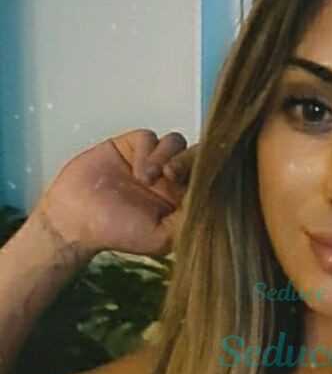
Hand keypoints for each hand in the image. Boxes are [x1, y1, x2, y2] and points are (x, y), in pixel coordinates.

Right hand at [32, 128, 197, 256]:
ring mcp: (151, 160)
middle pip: (196, 156)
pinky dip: (147, 151)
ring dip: (167, 156)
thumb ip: (188, 220)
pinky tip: (137, 172)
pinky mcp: (131, 145)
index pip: (207, 179)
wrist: (75, 218)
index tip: (204, 181)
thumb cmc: (117, 232)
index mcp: (182, 200)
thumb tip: (214, 202)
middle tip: (173, 175)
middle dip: (189, 162)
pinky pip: (150, 137)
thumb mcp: (161, 237)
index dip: (210, 176)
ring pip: (176, 143)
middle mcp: (170, 179)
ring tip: (147, 178)